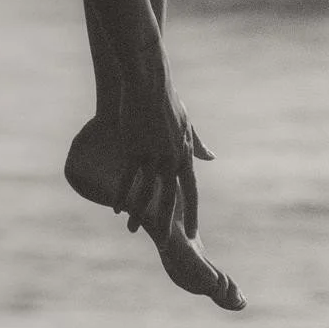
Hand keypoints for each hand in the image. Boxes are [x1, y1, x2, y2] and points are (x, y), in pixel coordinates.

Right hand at [114, 42, 213, 247]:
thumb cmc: (168, 101)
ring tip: (132, 231)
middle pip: (170, 198)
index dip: (190, 213)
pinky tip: (117, 209)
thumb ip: (198, 145)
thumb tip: (212, 157)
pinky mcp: (133, 149)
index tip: (192, 232)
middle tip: (167, 244)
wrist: (149, 83)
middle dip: (167, 222)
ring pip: (146, 192)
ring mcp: (152, 155)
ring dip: (139, 213)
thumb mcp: (189, 124)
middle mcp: (171, 158)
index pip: (190, 191)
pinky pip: (128, 178)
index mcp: (185, 154)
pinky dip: (122, 194)